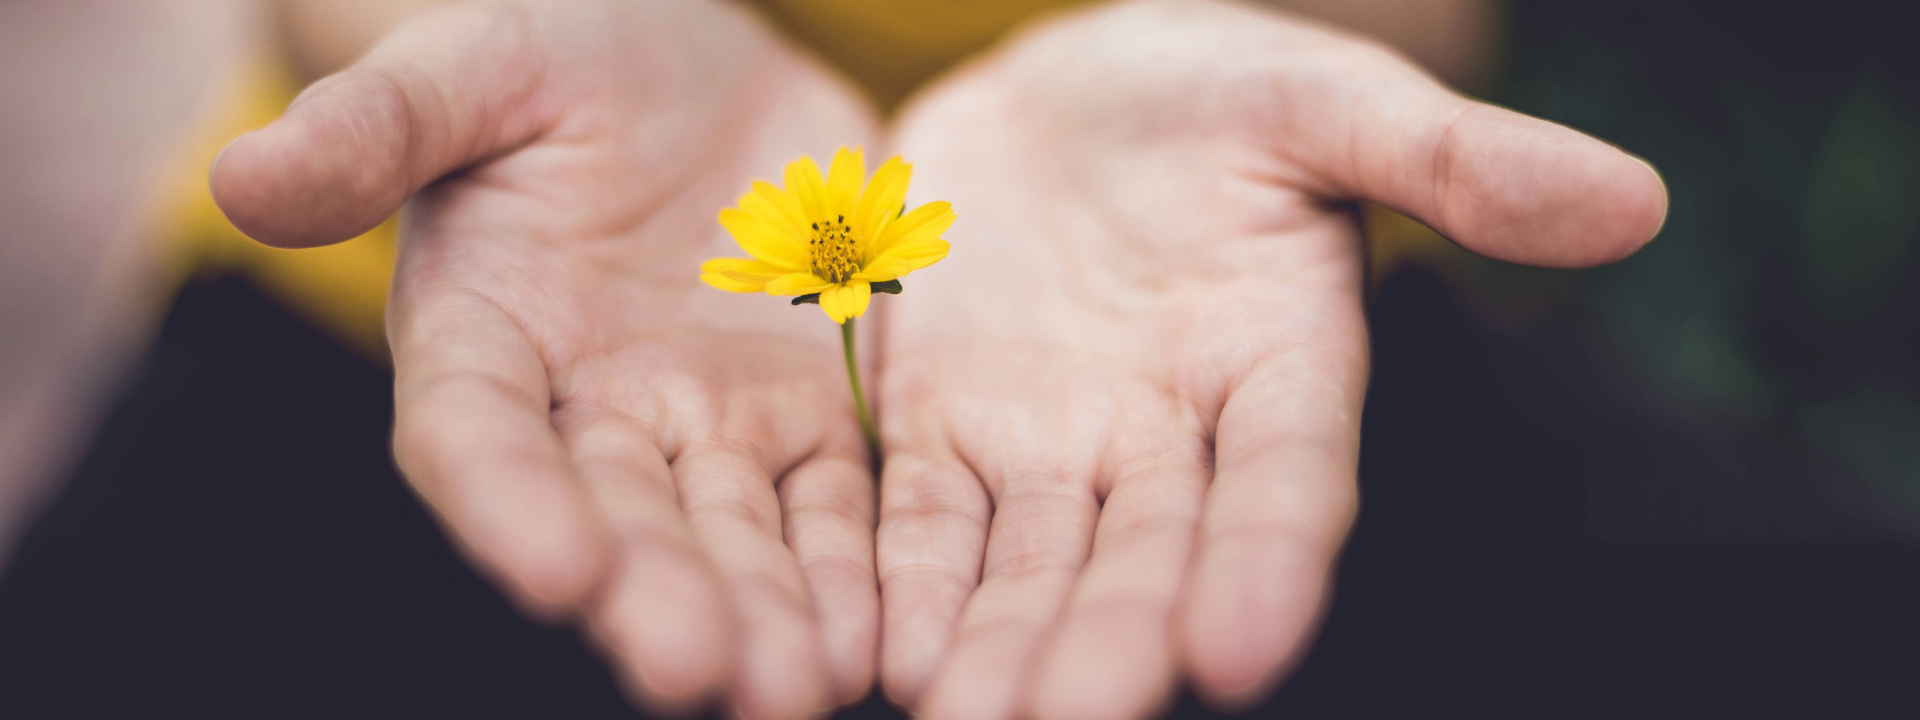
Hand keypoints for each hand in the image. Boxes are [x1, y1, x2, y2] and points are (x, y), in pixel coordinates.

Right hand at [212, 2, 880, 716]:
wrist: (691, 69)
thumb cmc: (556, 56)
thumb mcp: (473, 66)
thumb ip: (378, 124)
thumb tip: (241, 176)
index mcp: (484, 335)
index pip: (479, 436)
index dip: (509, 504)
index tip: (557, 570)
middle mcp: (587, 409)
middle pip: (616, 518)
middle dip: (655, 595)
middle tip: (698, 671)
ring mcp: (703, 423)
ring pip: (731, 534)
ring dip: (764, 612)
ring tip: (798, 687)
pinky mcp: (803, 415)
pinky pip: (831, 502)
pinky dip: (850, 569)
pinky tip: (876, 637)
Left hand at [873, 1, 1665, 718]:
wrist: (1057, 94)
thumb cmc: (1209, 94)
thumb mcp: (1319, 101)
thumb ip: (1450, 159)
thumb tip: (1631, 200)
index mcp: (1280, 363)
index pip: (1287, 480)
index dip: (1269, 562)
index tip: (1241, 651)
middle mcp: (1168, 435)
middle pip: (1147, 555)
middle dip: (1113, 641)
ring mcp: (1051, 443)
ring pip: (1031, 565)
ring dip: (1003, 646)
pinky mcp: (943, 429)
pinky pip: (923, 520)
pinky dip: (908, 584)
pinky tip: (888, 655)